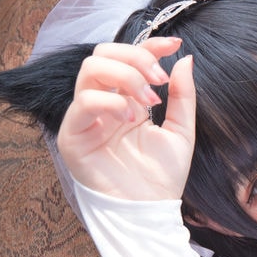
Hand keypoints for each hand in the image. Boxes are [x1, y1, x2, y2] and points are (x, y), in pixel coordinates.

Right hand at [56, 37, 194, 200]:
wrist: (150, 212)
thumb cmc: (162, 177)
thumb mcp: (181, 130)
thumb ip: (182, 95)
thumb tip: (183, 59)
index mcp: (125, 101)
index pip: (128, 58)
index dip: (149, 45)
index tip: (174, 44)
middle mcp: (102, 105)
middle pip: (103, 55)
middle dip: (135, 57)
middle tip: (159, 80)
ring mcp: (86, 118)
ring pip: (90, 70)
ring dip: (125, 77)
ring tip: (148, 102)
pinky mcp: (73, 136)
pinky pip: (83, 103)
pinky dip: (111, 102)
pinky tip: (131, 119)